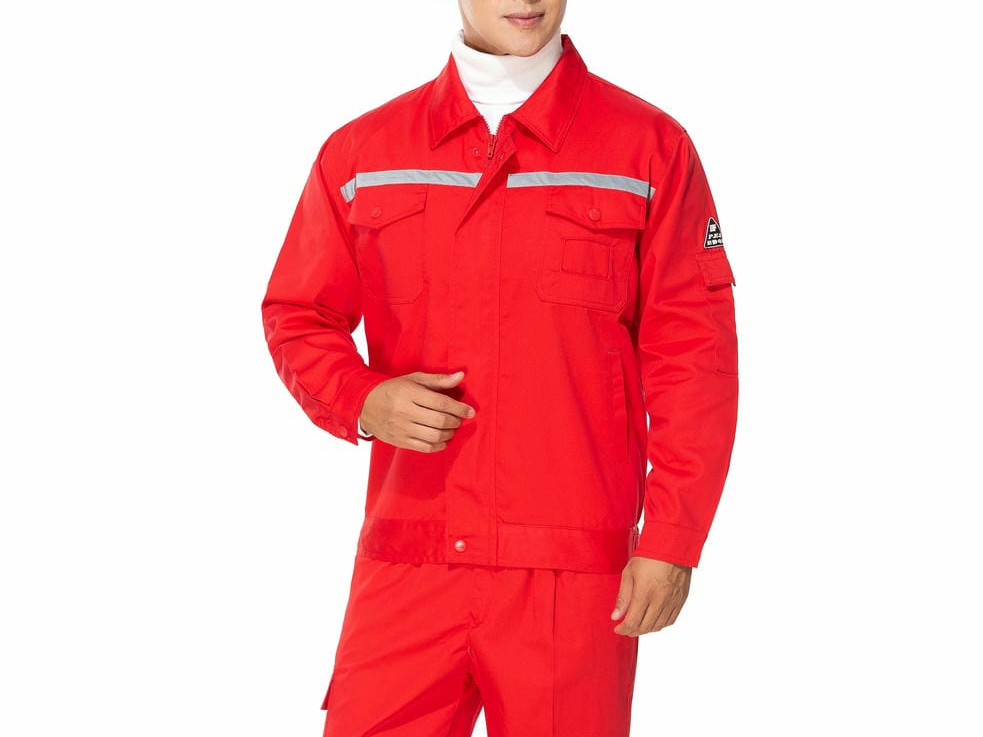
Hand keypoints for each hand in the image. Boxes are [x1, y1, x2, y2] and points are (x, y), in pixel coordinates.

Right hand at [359, 370, 475, 451]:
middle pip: (440, 421)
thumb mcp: (413, 379)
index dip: (459, 408)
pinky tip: (442, 440)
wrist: (363, 405)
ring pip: (434, 436)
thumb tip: (461, 376)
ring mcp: (401, 428)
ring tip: (451, 429)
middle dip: (455, 421)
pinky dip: (438, 445)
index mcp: (409, 393)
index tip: (470, 411)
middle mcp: (404, 411)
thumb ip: (438, 380)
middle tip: (458, 419)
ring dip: (449, 434)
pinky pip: (424, 448)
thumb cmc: (392, 389)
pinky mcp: (399, 441)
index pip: (441, 403)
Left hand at [611, 556, 691, 636]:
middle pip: (645, 627)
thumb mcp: (629, 573)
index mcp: (645, 593)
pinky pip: (670, 620)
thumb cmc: (648, 557)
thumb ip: (623, 597)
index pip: (633, 621)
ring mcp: (672, 601)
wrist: (672, 547)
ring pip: (658, 626)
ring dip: (646, 630)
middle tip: (626, 629)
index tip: (618, 629)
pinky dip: (660, 624)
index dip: (624, 629)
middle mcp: (660, 600)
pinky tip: (653, 621)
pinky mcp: (681, 600)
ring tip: (637, 626)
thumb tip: (616, 616)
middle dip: (633, 631)